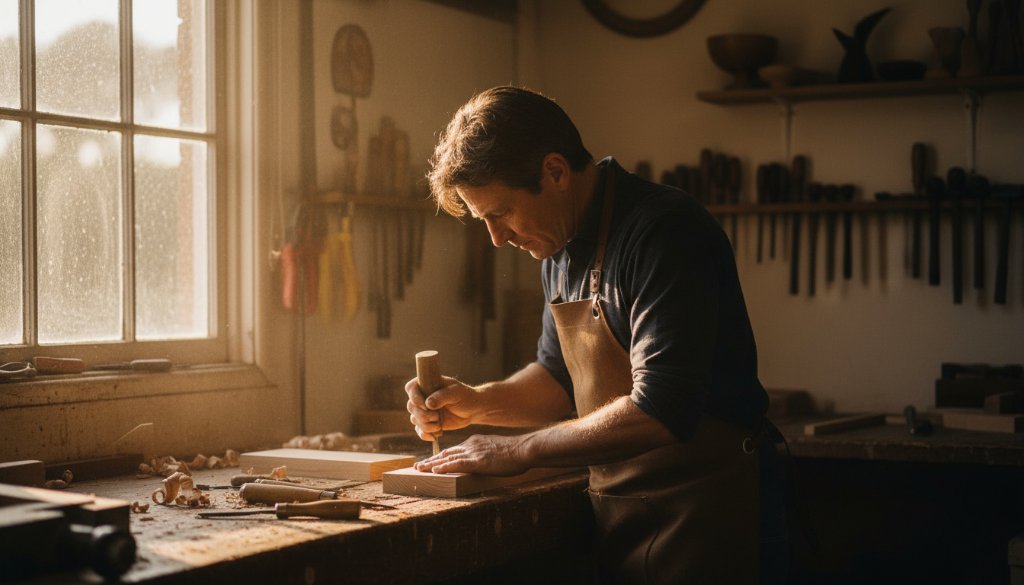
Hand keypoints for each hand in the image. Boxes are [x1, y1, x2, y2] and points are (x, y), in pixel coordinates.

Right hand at [405, 375, 477, 441]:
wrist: (473, 410)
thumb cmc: (465, 397)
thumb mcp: (456, 393)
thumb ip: (442, 397)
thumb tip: (428, 404)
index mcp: (428, 384)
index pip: (411, 388)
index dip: (414, 397)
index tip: (425, 405)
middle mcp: (423, 397)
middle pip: (411, 406)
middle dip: (423, 415)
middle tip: (437, 417)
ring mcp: (425, 410)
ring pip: (414, 419)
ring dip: (426, 425)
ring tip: (439, 426)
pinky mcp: (428, 422)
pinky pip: (419, 430)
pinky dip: (425, 434)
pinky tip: (435, 436)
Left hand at [414, 434, 528, 475]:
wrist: (524, 449)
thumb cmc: (515, 453)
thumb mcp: (496, 450)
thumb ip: (486, 454)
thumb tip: (483, 462)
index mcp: (475, 442)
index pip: (453, 450)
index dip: (440, 456)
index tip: (430, 461)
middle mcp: (471, 445)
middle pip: (446, 453)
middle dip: (431, 460)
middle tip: (418, 466)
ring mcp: (473, 453)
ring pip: (447, 458)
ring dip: (432, 464)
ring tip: (419, 469)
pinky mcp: (478, 461)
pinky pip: (457, 464)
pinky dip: (444, 467)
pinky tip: (435, 471)